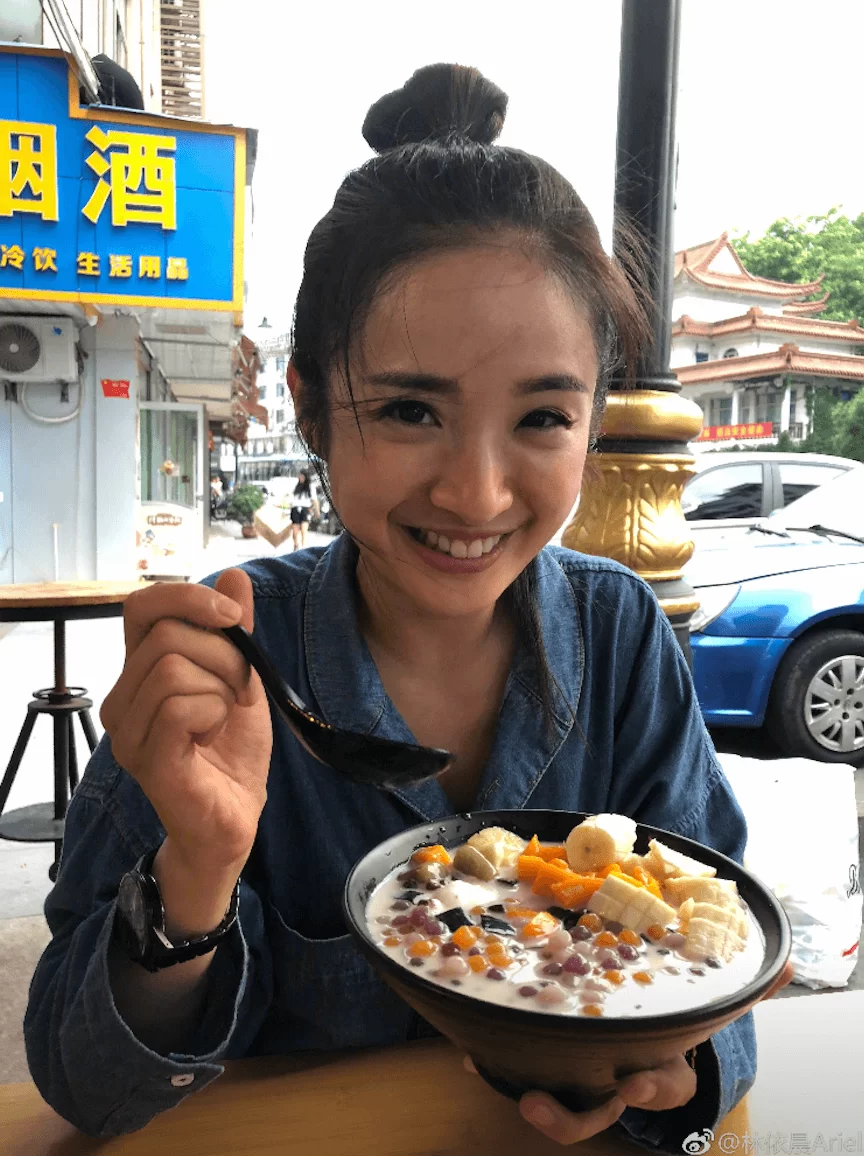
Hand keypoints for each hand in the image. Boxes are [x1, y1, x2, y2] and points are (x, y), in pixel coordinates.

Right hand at [101, 568, 272, 870]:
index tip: (232, 615)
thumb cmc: (232, 750)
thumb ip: (235, 631)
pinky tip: (215, 734)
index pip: (141, 605)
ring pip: (173, 668)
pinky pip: (179, 706)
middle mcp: (123, 696)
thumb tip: (235, 575)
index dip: (187, 596)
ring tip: (224, 717)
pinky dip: (214, 712)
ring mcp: (128, 730)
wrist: (235, 816)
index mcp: (141, 670)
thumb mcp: (242, 677)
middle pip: (168, 636)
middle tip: (238, 690)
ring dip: (221, 687)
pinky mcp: (146, 758)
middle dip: (223, 655)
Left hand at [465, 961, 794, 1145]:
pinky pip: (515, 1070)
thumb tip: (790, 967)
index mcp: (653, 1073)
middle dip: (562, 1118)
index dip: (643, 1089)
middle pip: (587, 1116)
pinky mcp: (545, 1064)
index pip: (652, 1088)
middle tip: (535, 1105)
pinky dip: (491, 1062)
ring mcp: (575, 1081)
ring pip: (545, 1104)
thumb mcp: (706, 1013)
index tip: (633, 1082)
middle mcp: (611, 1086)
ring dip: (517, 1093)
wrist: (644, 1046)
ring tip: (481, 1067)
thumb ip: (745, 990)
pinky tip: (467, 1051)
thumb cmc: (670, 1029)